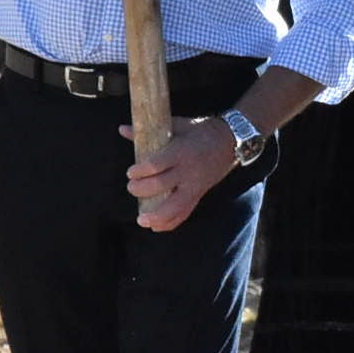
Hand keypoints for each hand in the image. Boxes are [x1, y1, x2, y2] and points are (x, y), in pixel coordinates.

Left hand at [119, 115, 239, 232]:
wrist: (231, 140)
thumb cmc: (200, 131)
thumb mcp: (176, 126)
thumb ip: (149, 131)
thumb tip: (122, 129)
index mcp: (181, 151)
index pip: (156, 165)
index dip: (140, 171)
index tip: (130, 172)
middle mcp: (188, 170)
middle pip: (161, 185)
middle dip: (141, 190)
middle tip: (132, 187)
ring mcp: (195, 185)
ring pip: (174, 206)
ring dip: (156, 216)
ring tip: (140, 219)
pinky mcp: (199, 194)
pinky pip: (185, 213)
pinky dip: (170, 223)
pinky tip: (156, 226)